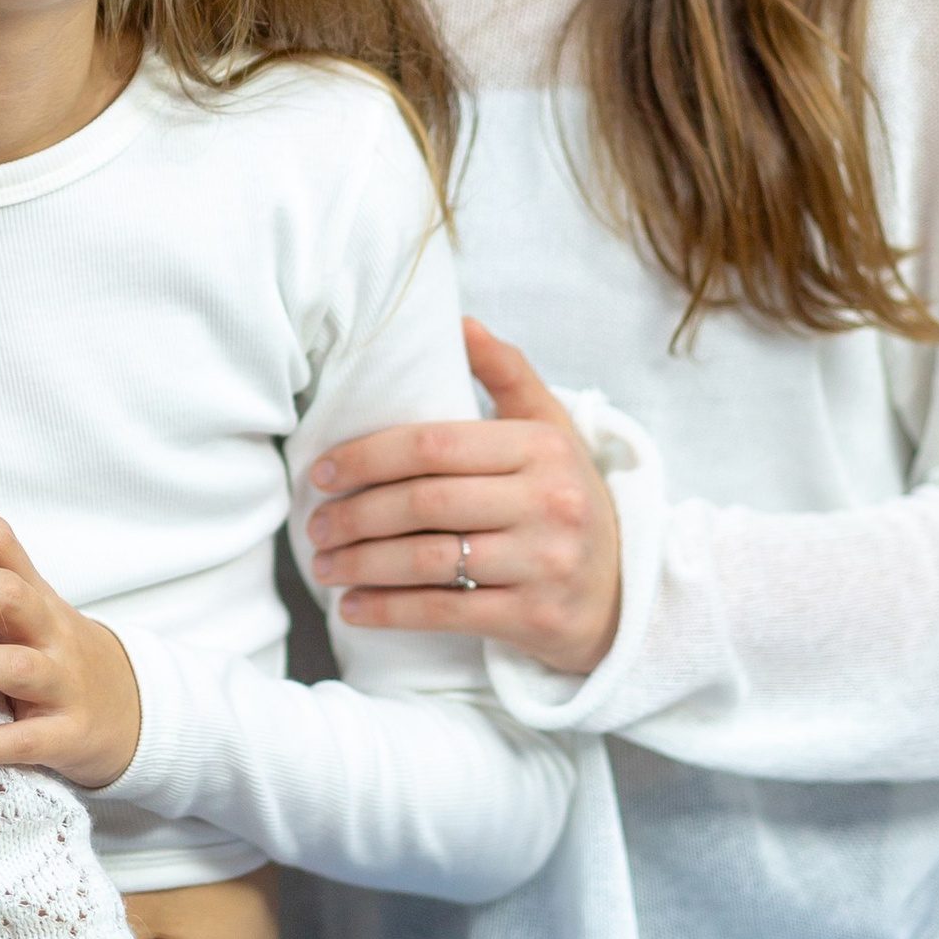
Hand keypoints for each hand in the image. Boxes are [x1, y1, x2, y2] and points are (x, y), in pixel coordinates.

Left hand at [0, 504, 143, 787]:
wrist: (134, 713)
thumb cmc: (56, 656)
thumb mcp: (29, 614)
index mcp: (36, 595)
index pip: (2, 543)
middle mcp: (52, 632)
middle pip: (9, 595)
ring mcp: (61, 684)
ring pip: (9, 666)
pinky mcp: (64, 737)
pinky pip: (16, 741)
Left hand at [305, 321, 622, 680]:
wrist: (623, 595)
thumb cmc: (567, 500)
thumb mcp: (551, 430)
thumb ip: (507, 373)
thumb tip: (459, 321)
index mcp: (542, 446)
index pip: (435, 444)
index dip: (368, 456)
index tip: (323, 472)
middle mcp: (548, 501)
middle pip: (424, 503)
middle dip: (355, 515)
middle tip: (315, 526)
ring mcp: (544, 563)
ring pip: (428, 561)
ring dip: (363, 564)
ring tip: (324, 565)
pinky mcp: (535, 618)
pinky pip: (445, 613)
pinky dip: (390, 610)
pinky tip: (354, 607)